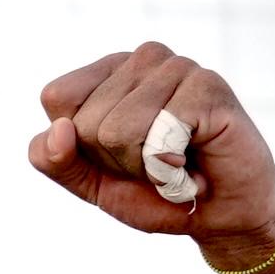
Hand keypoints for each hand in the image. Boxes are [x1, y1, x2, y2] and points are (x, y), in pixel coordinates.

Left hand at [28, 42, 274, 247]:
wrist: (220, 215)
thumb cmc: (155, 191)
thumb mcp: (90, 182)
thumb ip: (54, 160)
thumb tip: (58, 130)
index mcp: (108, 71)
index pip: (57, 97)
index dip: (80, 145)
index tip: (119, 154)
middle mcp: (142, 59)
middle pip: (86, 122)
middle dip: (117, 162)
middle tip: (155, 162)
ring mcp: (178, 67)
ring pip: (116, 131)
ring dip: (145, 167)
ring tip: (175, 160)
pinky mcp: (208, 86)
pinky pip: (157, 137)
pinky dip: (170, 168)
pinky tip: (195, 160)